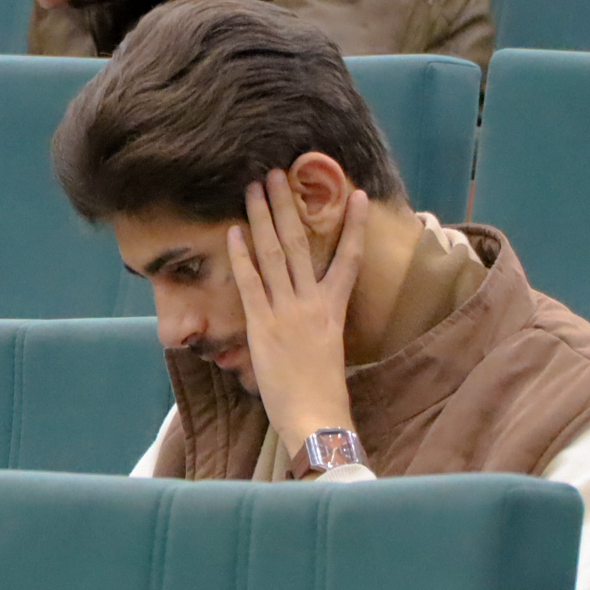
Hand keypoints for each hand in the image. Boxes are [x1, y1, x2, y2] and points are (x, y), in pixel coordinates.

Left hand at [226, 172, 369, 453]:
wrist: (316, 417)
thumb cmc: (324, 393)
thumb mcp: (330, 351)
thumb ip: (320, 325)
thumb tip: (309, 313)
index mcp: (335, 310)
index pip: (349, 259)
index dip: (354, 226)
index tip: (354, 195)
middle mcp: (313, 303)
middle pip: (301, 243)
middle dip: (288, 206)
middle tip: (278, 173)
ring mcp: (288, 312)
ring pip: (274, 254)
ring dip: (263, 217)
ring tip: (255, 187)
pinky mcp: (263, 326)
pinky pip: (251, 284)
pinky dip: (242, 256)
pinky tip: (235, 231)